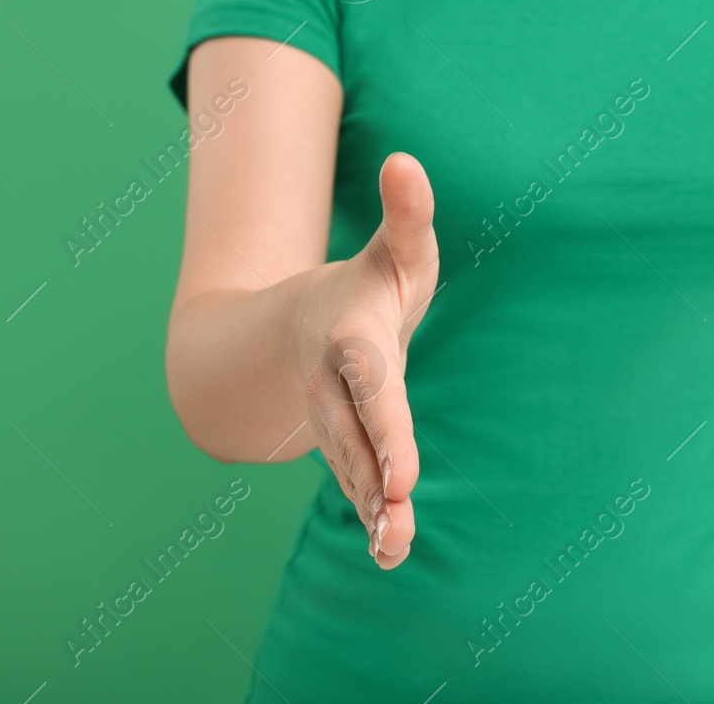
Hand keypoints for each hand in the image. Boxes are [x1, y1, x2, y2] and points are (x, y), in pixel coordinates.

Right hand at [298, 152, 437, 569]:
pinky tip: (391, 554)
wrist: (306, 326)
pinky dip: (372, 519)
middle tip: (395, 510)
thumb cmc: (371, 285)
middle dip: (373, 474)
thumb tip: (406, 160)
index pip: (371, 384)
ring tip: (392, 550)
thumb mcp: (396, 249)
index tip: (401, 470)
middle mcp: (335, 388)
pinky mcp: (345, 447)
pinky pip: (355, 484)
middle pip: (355, 435)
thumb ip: (407, 213)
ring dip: (371, 511)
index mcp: (352, 340)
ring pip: (350, 469)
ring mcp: (334, 422)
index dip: (385, 425)